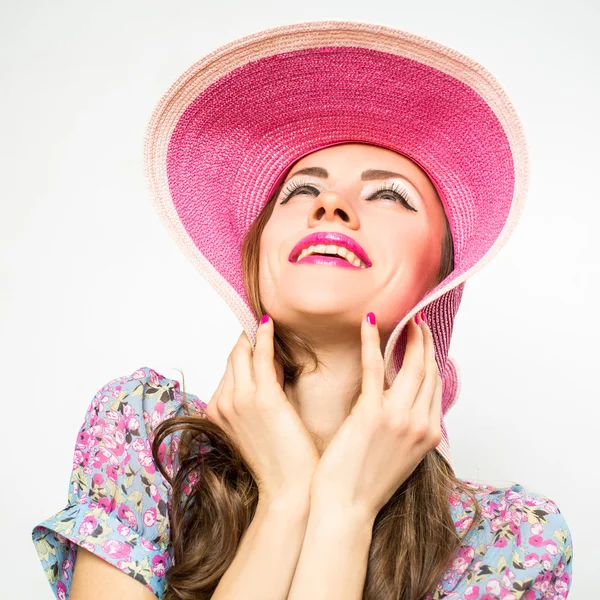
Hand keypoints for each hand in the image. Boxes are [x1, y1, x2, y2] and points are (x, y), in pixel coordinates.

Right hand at [205, 315, 319, 504]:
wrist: (290, 490)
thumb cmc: (281, 460)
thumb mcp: (258, 426)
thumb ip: (256, 398)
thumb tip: (273, 369)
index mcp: (217, 411)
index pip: (230, 370)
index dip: (247, 354)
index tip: (260, 337)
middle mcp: (222, 403)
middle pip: (234, 357)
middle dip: (249, 341)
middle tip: (265, 323)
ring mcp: (239, 400)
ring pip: (244, 353)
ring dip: (257, 337)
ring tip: (271, 322)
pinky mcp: (263, 397)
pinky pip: (261, 356)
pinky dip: (264, 336)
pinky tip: (269, 322)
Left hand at [308, 311, 442, 520]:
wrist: (347, 509)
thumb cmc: (366, 483)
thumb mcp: (400, 455)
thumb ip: (408, 427)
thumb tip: (405, 402)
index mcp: (429, 433)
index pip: (436, 385)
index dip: (433, 358)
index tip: (426, 339)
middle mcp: (420, 423)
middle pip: (429, 371)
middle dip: (426, 342)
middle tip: (418, 320)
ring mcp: (398, 418)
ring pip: (411, 366)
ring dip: (409, 337)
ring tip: (404, 318)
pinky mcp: (372, 414)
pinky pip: (374, 368)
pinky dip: (371, 342)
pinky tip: (368, 322)